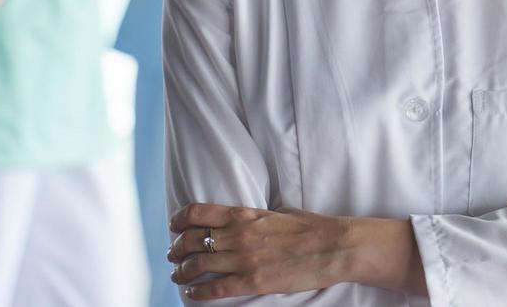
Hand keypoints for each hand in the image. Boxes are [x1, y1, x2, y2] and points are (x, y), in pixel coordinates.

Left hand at [166, 204, 352, 299]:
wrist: (333, 246)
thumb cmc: (311, 226)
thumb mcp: (280, 212)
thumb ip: (257, 217)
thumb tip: (247, 220)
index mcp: (245, 214)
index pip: (199, 212)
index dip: (179, 219)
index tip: (173, 225)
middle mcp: (239, 235)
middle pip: (192, 240)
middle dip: (177, 248)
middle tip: (173, 254)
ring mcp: (245, 259)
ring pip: (198, 265)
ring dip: (182, 271)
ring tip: (177, 275)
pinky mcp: (253, 282)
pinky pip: (216, 289)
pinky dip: (199, 292)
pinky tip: (192, 293)